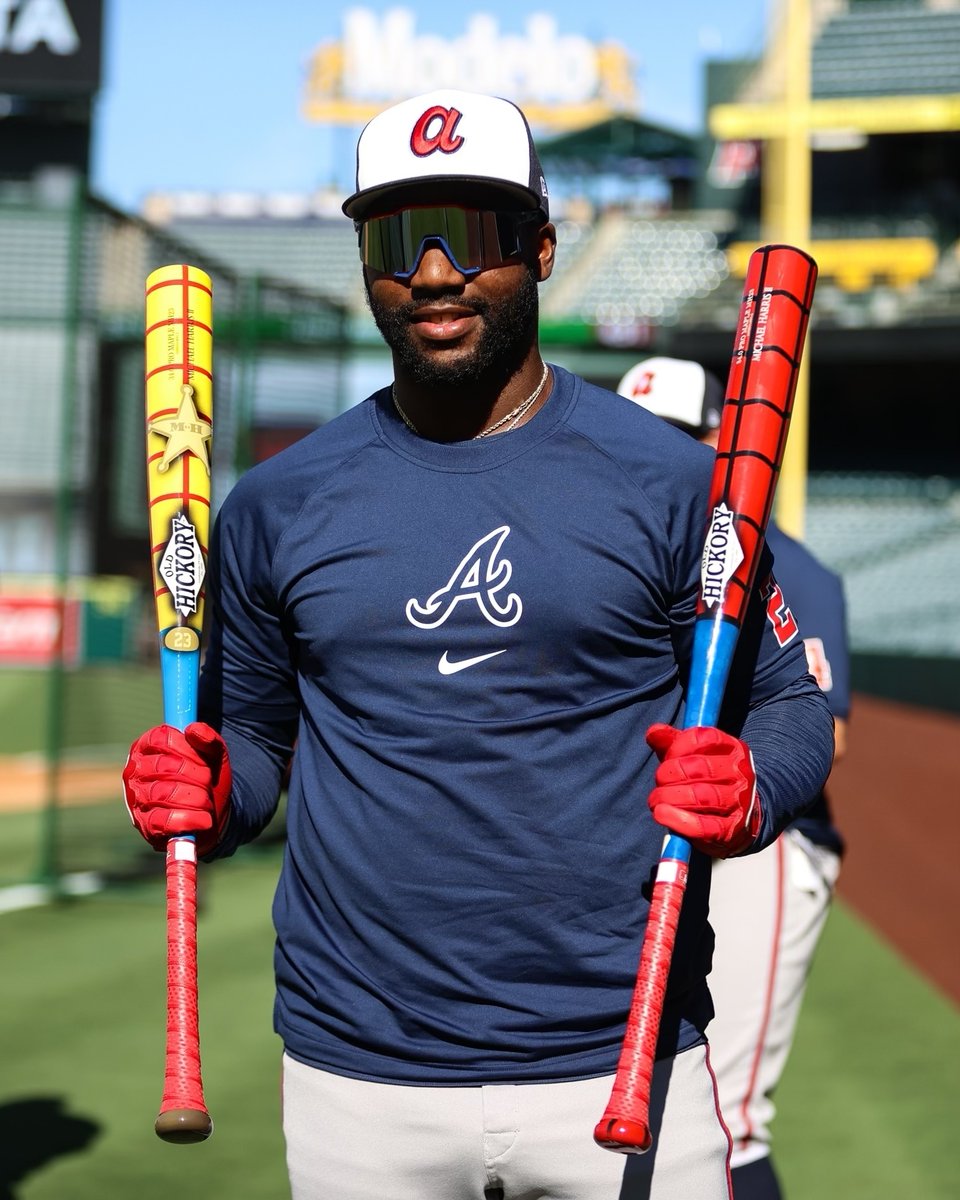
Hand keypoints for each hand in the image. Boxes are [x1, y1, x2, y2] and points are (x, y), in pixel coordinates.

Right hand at [122, 722, 231, 854]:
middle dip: (198, 775)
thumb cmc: (207, 779)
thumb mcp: (215, 755)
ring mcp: (137, 798)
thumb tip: (193, 729)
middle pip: (166, 766)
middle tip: (209, 783)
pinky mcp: (145, 824)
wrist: (213, 814)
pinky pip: (163, 821)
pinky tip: (203, 820)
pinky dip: (189, 820)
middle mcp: (136, 770)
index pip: (163, 739)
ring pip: (165, 793)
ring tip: (207, 802)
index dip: (188, 750)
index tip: (204, 760)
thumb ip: (209, 739)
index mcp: (148, 746)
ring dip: (197, 798)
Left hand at [645, 724, 761, 857]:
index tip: (667, 757)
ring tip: (655, 801)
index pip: (703, 738)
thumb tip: (653, 732)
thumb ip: (672, 742)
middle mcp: (739, 772)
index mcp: (732, 748)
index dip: (678, 747)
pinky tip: (663, 815)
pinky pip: (704, 825)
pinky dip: (680, 821)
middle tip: (659, 782)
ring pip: (702, 796)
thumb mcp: (692, 756)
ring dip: (670, 797)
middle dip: (670, 774)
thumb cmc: (709, 781)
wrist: (740, 817)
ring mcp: (739, 801)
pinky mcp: (731, 829)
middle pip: (700, 768)